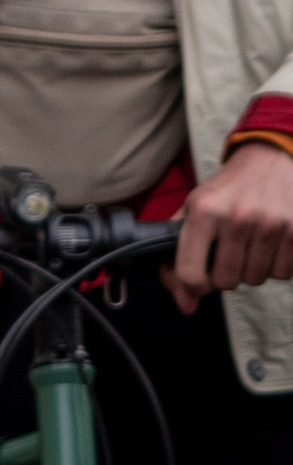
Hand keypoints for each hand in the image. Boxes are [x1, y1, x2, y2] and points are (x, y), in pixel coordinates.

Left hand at [168, 140, 292, 307]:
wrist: (270, 158)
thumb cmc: (228, 190)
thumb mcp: (195, 208)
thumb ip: (181, 256)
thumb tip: (186, 306)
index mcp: (203, 212)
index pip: (191, 274)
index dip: (193, 285)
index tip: (199, 279)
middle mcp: (236, 218)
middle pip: (228, 282)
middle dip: (227, 273)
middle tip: (231, 251)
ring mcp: (270, 224)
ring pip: (257, 279)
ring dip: (254, 268)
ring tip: (252, 242)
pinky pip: (284, 273)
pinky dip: (277, 263)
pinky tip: (272, 242)